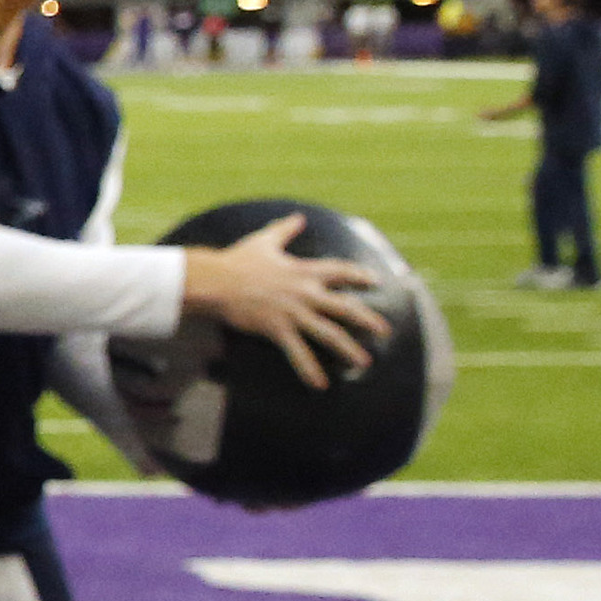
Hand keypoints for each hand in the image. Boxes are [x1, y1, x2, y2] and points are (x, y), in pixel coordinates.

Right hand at [180, 214, 389, 389]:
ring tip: (364, 362)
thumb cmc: (236, 260)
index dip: (360, 275)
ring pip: (330, 333)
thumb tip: (298, 217)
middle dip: (368, 319)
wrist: (215, 281)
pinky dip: (309, 369)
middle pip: (346, 307)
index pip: (341, 271)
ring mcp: (293, 313)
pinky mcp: (278, 329)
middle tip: (385, 330)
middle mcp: (305, 292)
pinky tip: (320, 384)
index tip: (375, 281)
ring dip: (349, 349)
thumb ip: (284, 229)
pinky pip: (298, 352)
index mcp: (304, 270)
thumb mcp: (264, 241)